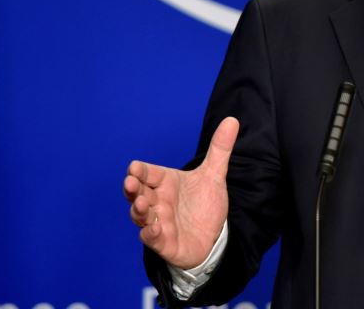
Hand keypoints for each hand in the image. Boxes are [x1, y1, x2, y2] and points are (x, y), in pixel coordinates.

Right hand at [123, 117, 238, 268]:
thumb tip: (232, 120)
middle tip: (130, 182)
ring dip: (139, 210)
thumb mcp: (214, 175)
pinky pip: (152, 239)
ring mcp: (159, 222)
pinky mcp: (164, 242)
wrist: (213, 236)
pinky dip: (151, 234)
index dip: (140, 171)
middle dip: (132, 188)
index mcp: (165, 183)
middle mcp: (158, 202)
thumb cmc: (204, 204)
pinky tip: (155, 229)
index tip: (134, 167)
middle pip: (138, 193)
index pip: (148, 173)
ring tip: (142, 203)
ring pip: (141, 216)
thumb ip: (220, 149)